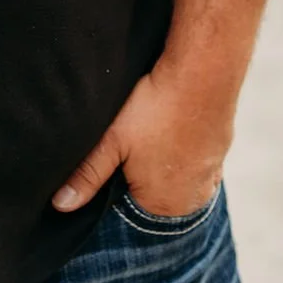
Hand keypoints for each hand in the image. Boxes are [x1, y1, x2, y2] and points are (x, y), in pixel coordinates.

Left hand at [51, 60, 232, 216]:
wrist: (202, 75)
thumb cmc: (155, 110)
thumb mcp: (112, 142)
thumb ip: (87, 176)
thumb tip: (62, 205)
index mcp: (165, 207)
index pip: (130, 207)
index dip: (116, 182)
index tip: (113, 157)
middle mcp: (193, 200)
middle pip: (154, 193)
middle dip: (139, 173)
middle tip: (132, 142)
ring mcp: (211, 176)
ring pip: (174, 175)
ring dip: (162, 160)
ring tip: (151, 132)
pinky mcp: (220, 152)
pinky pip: (193, 159)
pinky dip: (181, 147)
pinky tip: (171, 126)